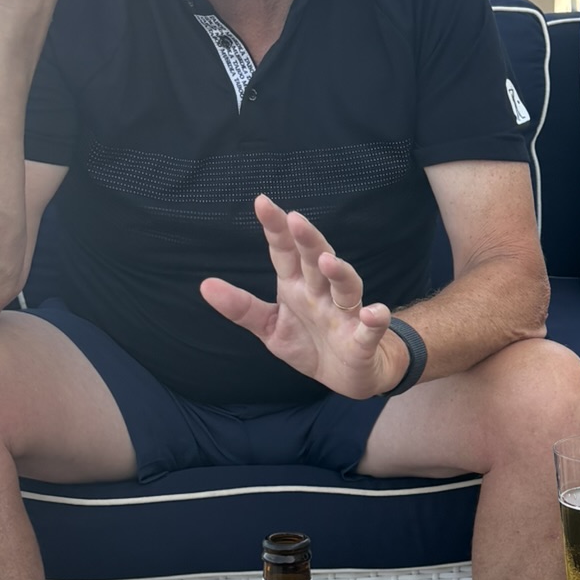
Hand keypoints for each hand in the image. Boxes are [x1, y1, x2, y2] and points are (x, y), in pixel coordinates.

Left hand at [201, 196, 410, 398]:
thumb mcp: (269, 328)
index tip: (262, 203)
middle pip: (316, 261)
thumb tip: (205, 285)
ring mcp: (345, 315)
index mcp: (297, 287)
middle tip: (296, 219)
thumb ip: (242, 308)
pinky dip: (375, 320)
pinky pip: (371, 328)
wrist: (347, 376)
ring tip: (327, 261)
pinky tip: (372, 313)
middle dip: (308, 240)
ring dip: (340, 272)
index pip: (284, 252)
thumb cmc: (309, 344)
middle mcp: (322, 294)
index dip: (275, 229)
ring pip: (346, 287)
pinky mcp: (362, 340)